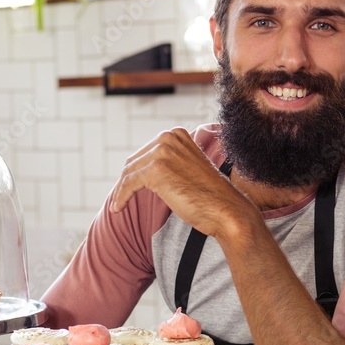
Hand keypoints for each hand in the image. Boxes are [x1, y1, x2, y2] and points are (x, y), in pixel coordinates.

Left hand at [109, 128, 251, 238]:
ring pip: (129, 172)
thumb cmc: (210, 196)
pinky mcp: (156, 170)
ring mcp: (162, 152)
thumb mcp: (188, 169)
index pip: (145, 152)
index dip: (136, 171)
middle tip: (121, 198)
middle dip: (126, 181)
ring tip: (118, 205)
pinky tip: (117, 208)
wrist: (226, 210)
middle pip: (134, 160)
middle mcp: (168, 137)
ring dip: (121, 190)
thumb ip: (171, 163)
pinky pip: (128, 183)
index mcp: (177, 134)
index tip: (130, 188)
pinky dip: (121, 197)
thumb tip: (144, 172)